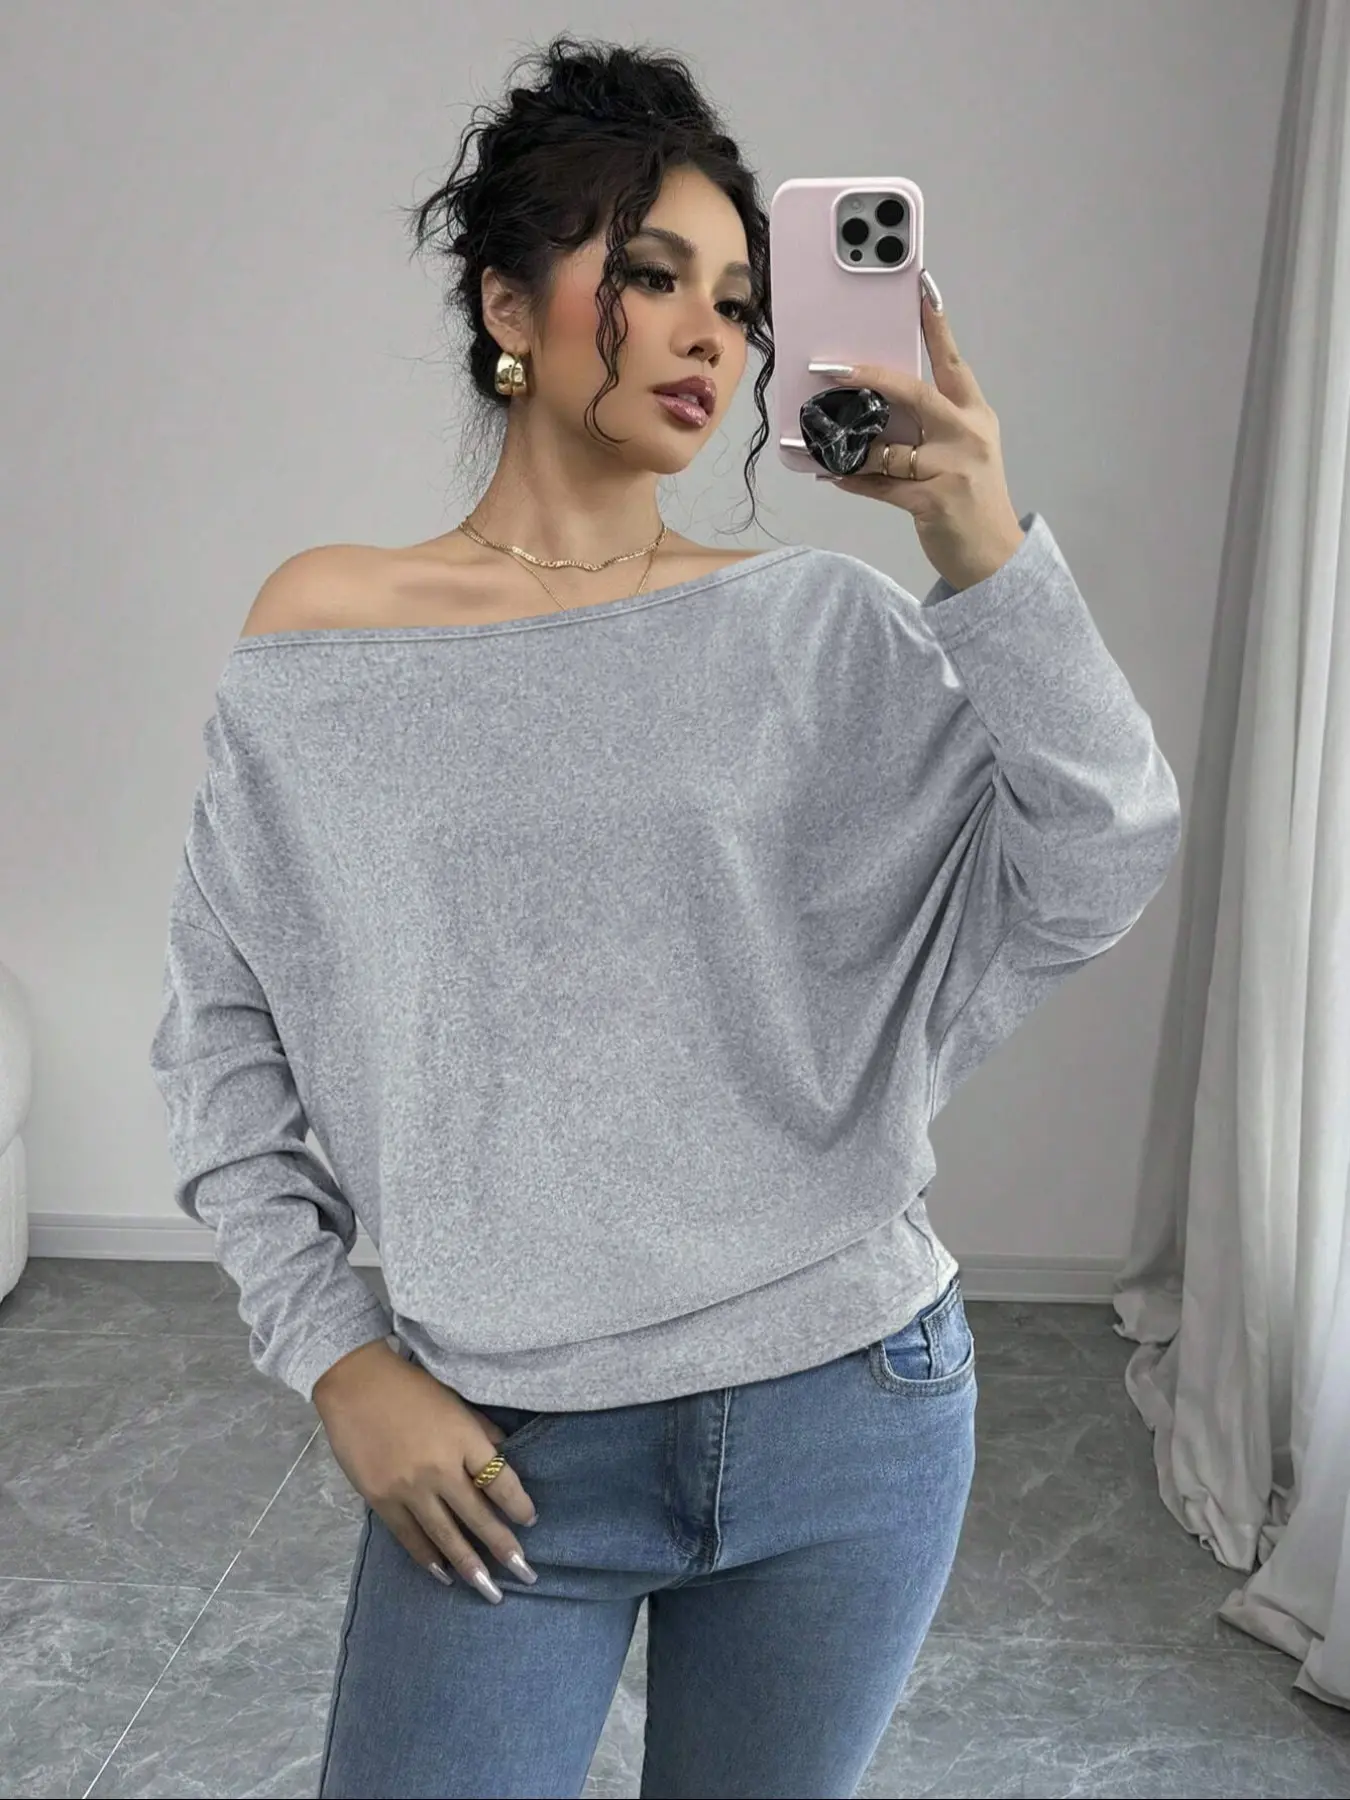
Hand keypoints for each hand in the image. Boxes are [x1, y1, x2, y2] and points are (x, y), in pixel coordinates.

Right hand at [313, 1339, 538, 1603]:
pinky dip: (426, 1558)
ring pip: (445, 1536)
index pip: (500, 1482)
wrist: (355, 1384)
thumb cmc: (411, 1388)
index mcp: (463, 1439)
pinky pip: (409, 1536)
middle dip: (503, 1548)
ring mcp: (408, 1488)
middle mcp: (440, 1469)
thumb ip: (481, 1433)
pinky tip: (442, 1574)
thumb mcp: (456, 1402)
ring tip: (488, 1591)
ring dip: (469, 1565)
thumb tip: (504, 1459)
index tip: (530, 1522)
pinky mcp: (380, 1499)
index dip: (518, 1505)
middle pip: (478, 1516)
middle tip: (525, 1574)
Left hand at [816, 272, 1025, 592]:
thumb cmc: (970, 499)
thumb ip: (930, 425)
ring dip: (849, 447)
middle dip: (869, 378)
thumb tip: (874, 403)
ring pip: (887, 448)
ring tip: (820, 442)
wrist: (994, 557)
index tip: (922, 288)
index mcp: (975, 415)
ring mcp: (953, 469)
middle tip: (831, 367)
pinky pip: (880, 486)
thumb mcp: (962, 452)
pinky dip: (852, 480)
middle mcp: (968, 435)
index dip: (937, 324)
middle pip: (914, 394)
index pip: (952, 362)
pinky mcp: (934, 502)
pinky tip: (831, 476)